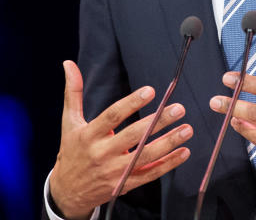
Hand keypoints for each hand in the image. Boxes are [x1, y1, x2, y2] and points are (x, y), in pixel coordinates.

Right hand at [50, 60, 192, 219]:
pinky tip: (184, 152)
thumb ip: (73, 93)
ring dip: (169, 143)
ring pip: (145, 157)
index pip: (112, 116)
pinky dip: (168, 164)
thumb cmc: (72, 151)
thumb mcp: (70, 123)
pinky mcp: (125, 185)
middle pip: (133, 136)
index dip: (131, 103)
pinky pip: (150, 174)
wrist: (68, 192)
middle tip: (178, 108)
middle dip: (157, 122)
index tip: (150, 91)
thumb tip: (68, 64)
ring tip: (187, 129)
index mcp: (89, 135)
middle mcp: (102, 153)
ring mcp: (115, 172)